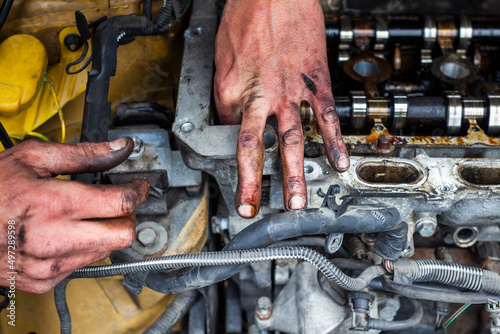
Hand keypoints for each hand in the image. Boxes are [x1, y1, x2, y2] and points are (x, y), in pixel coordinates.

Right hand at [0, 138, 148, 293]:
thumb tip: (119, 148)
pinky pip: (82, 265)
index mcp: (54, 203)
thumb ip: (83, 154)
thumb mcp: (33, 158)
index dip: (138, 192)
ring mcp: (49, 265)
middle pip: (123, 234)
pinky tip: (65, 234)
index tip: (138, 187)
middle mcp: (54, 239)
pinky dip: (83, 248)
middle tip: (117, 204)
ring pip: (106, 251)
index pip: (121, 204)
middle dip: (127, 216)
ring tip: (83, 216)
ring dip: (104, 232)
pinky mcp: (42, 281)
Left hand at [214, 0, 348, 217]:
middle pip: (254, 147)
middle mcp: (259, 95)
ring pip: (292, 140)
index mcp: (231, 89)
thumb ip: (229, 93)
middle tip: (252, 209)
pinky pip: (326, 117)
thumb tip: (236, 118)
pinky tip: (339, 162)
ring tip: (297, 203)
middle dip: (253, 182)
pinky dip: (334, 142)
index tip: (235, 175)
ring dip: (294, 175)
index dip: (232, 152)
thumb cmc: (246, 16)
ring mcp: (290, 90)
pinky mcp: (315, 82)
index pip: (229, 132)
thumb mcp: (222, 57)